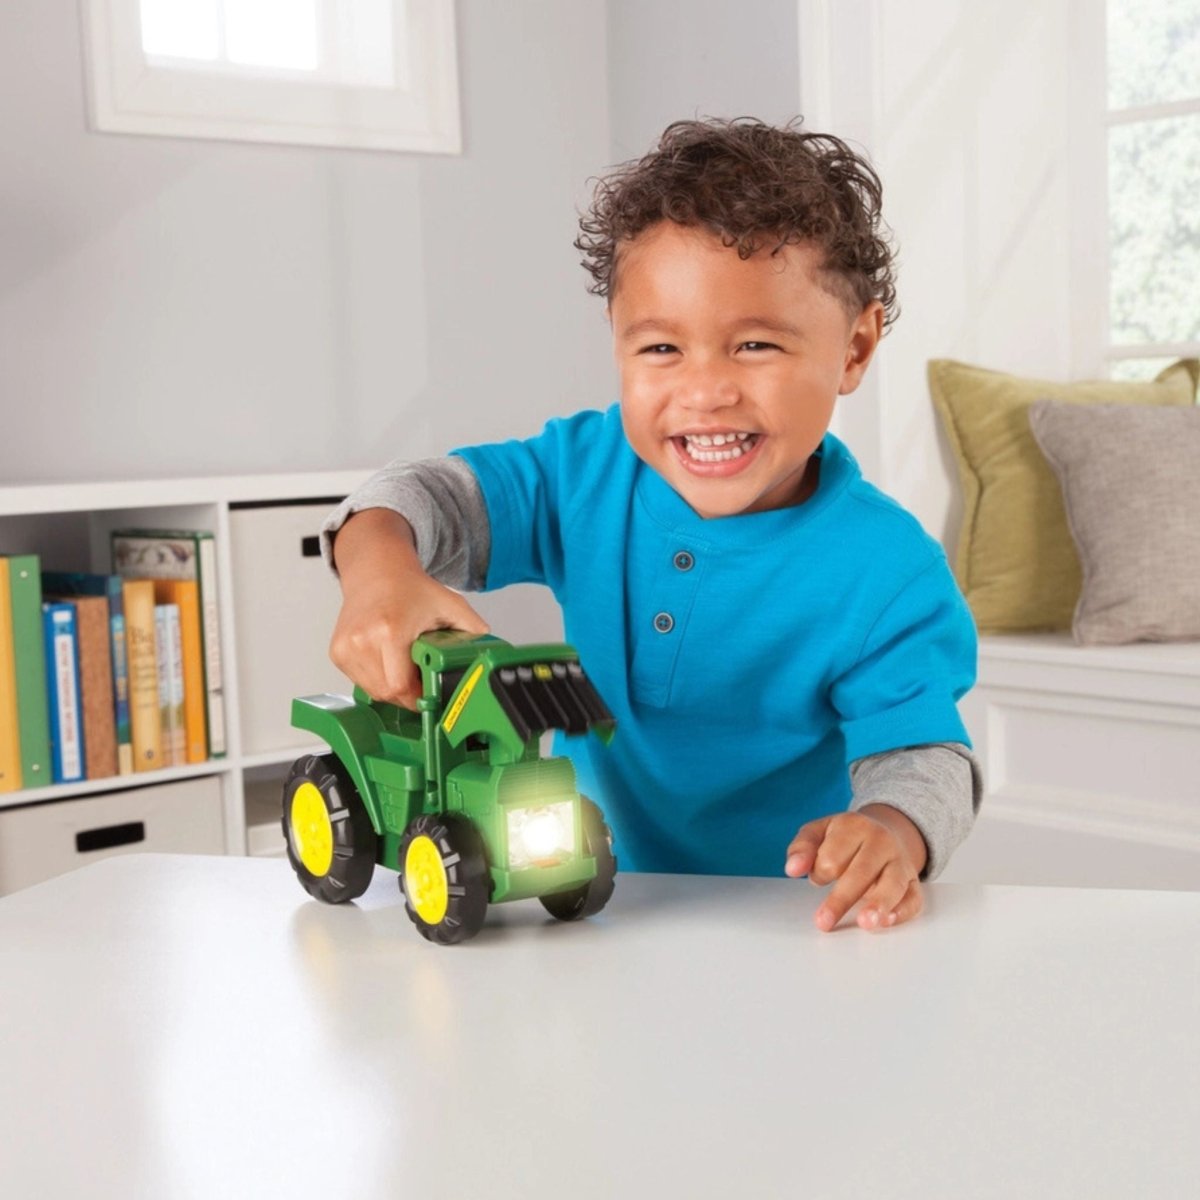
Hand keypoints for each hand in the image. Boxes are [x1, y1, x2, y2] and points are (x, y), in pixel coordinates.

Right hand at [328, 509, 488, 707]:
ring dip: (392, 686)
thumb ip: (472, 630)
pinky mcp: (337, 652)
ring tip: (404, 664)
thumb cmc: (410, 589)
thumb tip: (489, 656)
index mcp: (389, 630)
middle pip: (387, 693)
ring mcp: (345, 648)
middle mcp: (362, 639)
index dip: (418, 695)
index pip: (400, 686)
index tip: (431, 692)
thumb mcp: (451, 604)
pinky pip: (360, 681)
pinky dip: (376, 678)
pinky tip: (387, 659)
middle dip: (408, 693)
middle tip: (422, 678)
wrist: (376, 570)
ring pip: (373, 691)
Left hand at [784, 806, 925, 932]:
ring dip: (879, 903)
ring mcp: (900, 862)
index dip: (821, 872)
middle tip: (823, 921)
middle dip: (841, 898)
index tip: (818, 878)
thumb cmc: (845, 838)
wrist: (886, 830)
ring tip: (866, 923)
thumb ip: (802, 848)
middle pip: (862, 872)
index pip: (833, 856)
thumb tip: (792, 869)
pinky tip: (887, 921)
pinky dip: (903, 911)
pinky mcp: (913, 882)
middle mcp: (882, 842)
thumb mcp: (819, 832)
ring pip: (893, 883)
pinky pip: (913, 898)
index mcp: (855, 827)